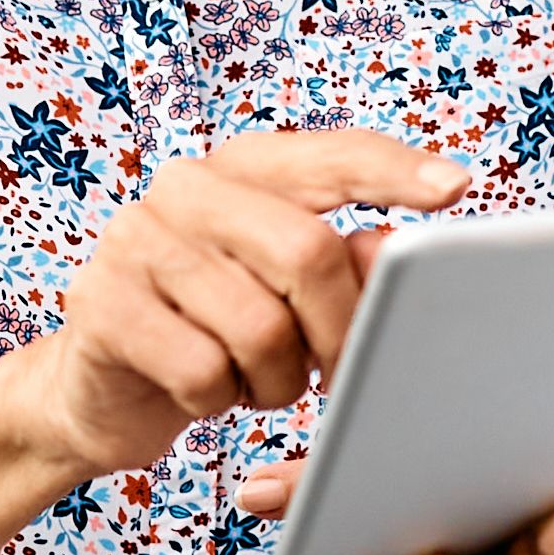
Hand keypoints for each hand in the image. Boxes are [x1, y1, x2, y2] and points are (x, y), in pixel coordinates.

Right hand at [0, 125, 464, 492]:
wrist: (101, 391)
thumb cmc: (215, 333)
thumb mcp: (289, 298)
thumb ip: (344, 264)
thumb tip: (394, 247)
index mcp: (244, 168)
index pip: (332, 155)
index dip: (394, 171)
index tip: (453, 189)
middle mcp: (186, 187)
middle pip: (307, 252)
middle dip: (340, 331)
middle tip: (341, 376)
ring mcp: (136, 239)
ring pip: (258, 325)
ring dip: (276, 380)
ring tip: (259, 384)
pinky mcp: (100, 303)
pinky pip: (201, 368)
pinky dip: (219, 399)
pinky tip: (206, 393)